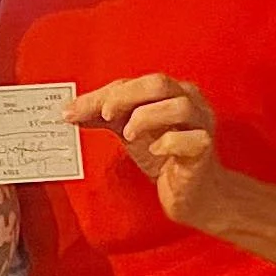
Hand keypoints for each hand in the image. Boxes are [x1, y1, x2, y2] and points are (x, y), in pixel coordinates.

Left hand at [65, 73, 227, 230]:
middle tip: (105, 115)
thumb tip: (71, 111)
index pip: (132, 83)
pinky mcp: (204, 150)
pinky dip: (169, 142)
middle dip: (124, 97)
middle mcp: (190, 101)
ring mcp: (201, 124)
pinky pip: (192, 139)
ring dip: (147, 117)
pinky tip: (155, 150)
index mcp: (171, 91)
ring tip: (129, 135)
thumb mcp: (130, 131)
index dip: (101, 94)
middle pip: (158, 83)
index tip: (73, 110)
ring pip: (179, 106)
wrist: (192, 193)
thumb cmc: (166, 157)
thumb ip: (103, 117)